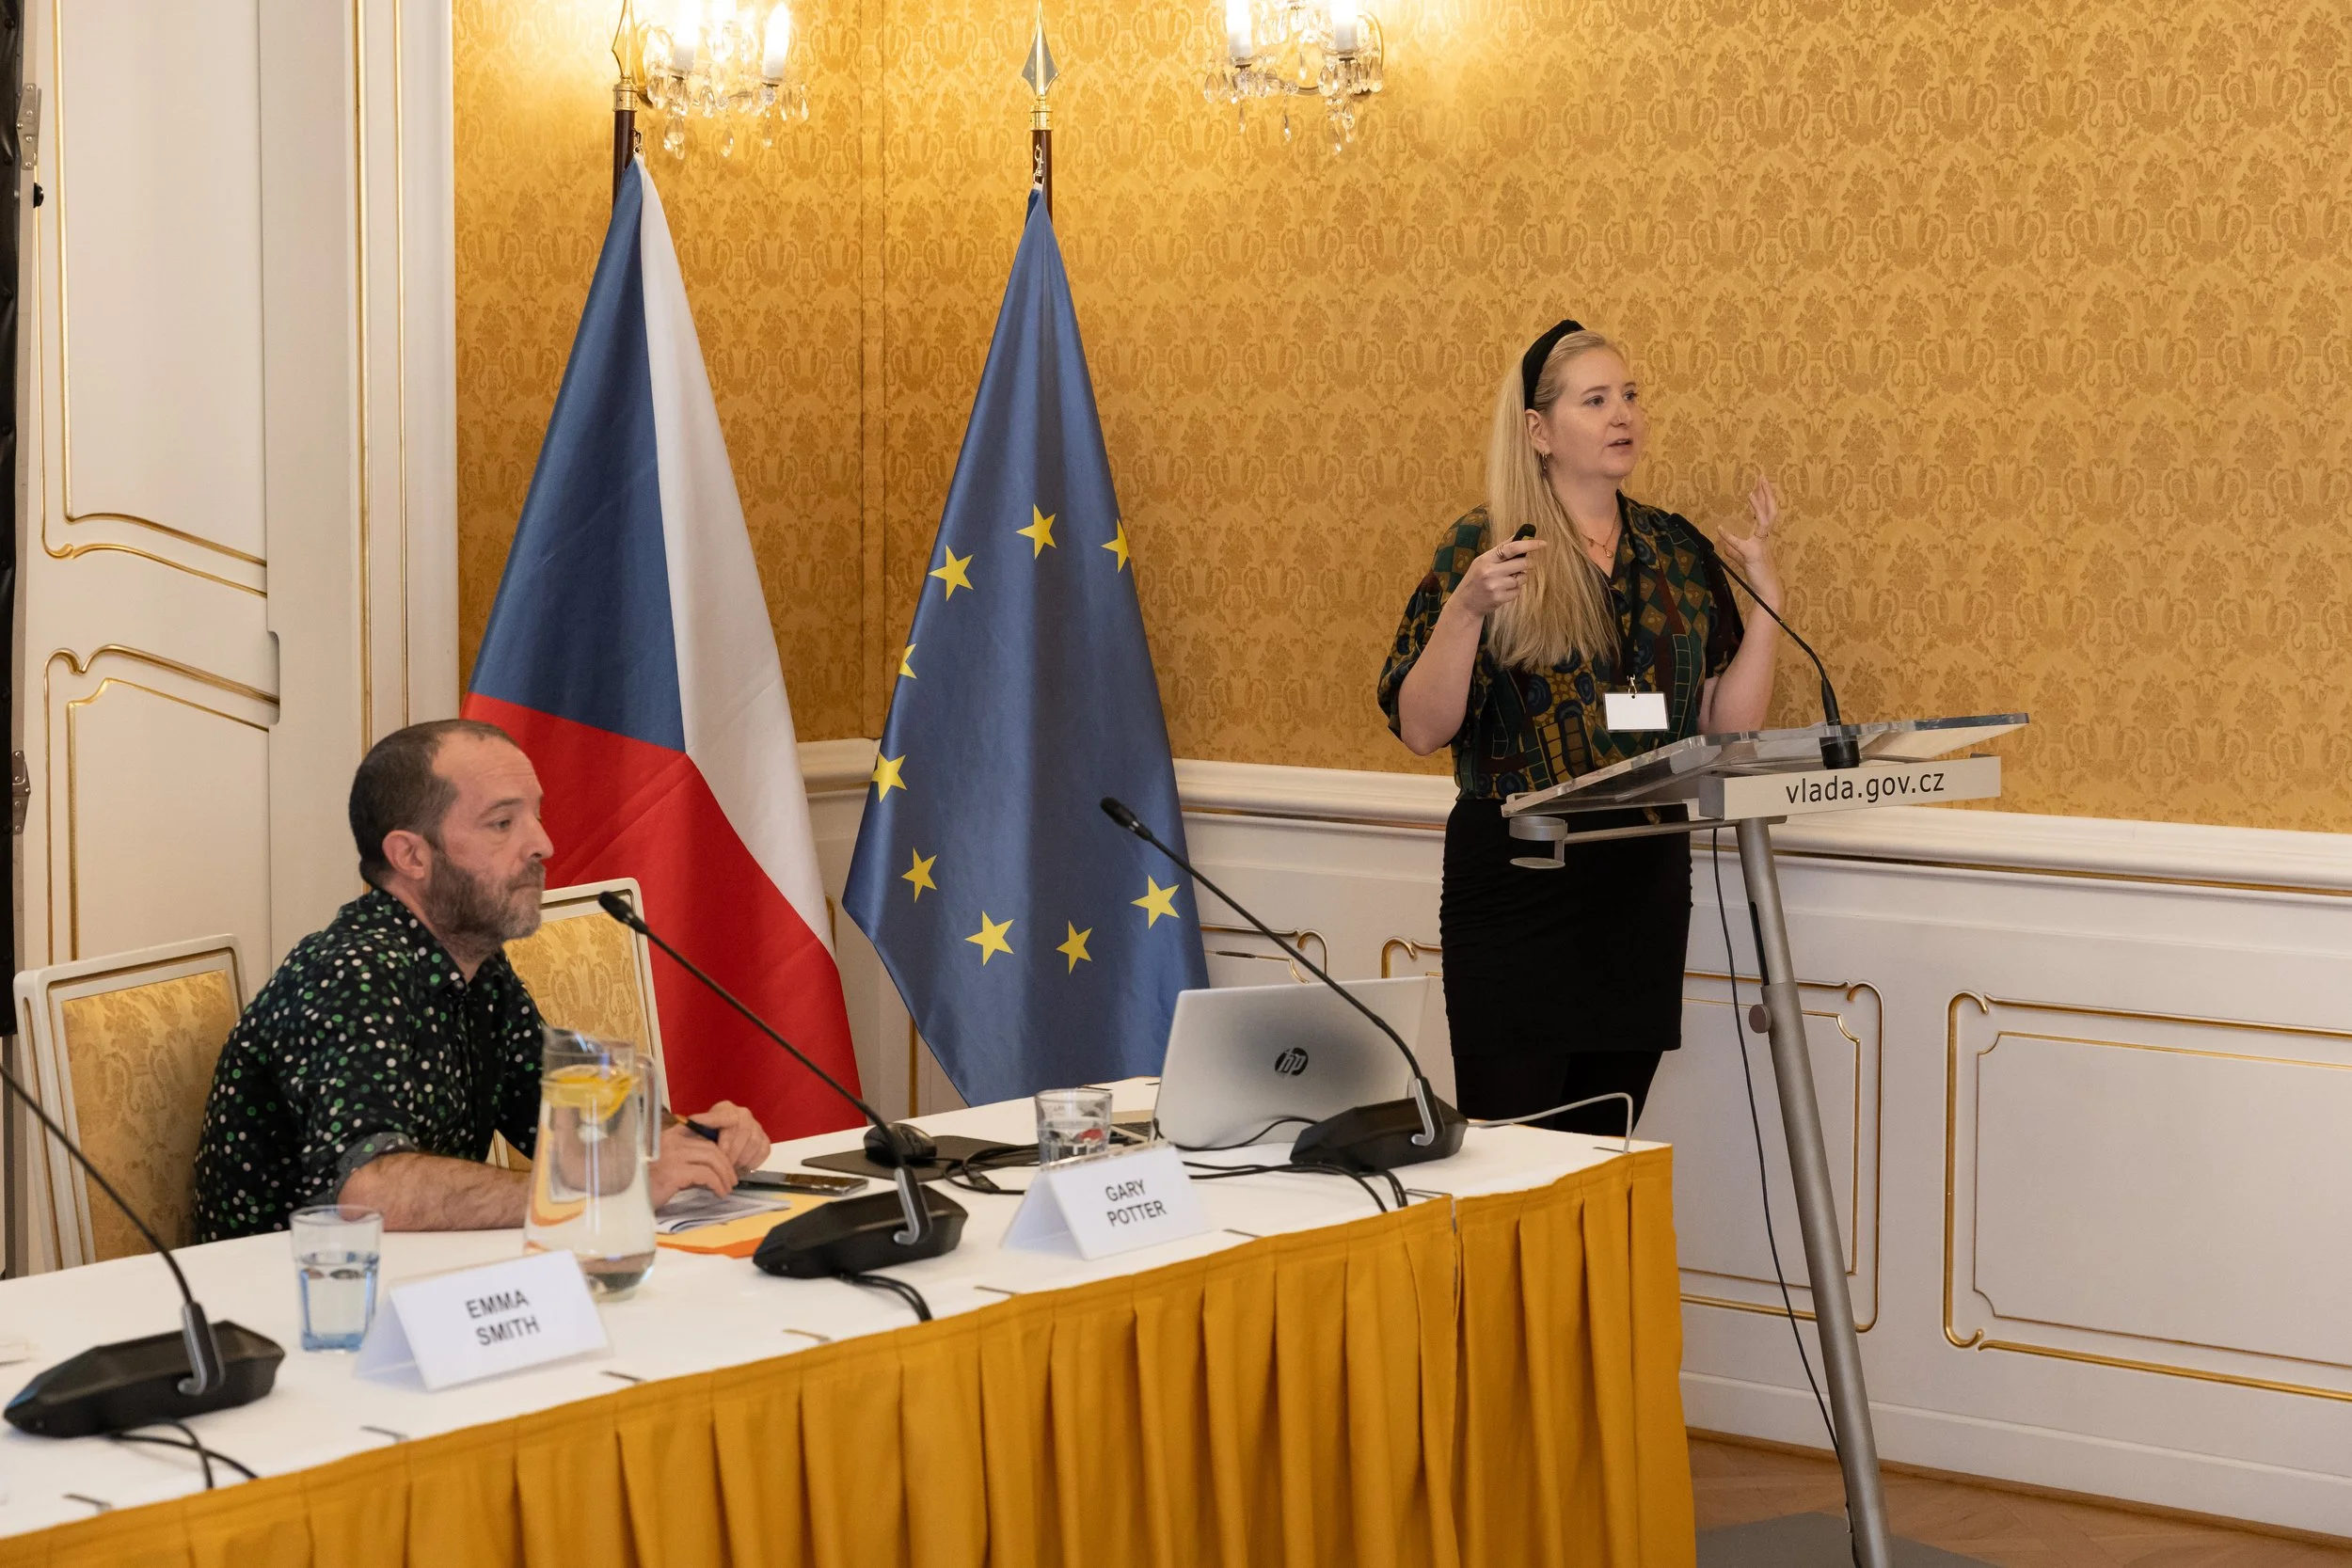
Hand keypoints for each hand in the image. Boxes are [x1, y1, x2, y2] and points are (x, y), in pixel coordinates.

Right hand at [648, 1121, 739, 1207]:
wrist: (624, 1196)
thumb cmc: (644, 1183)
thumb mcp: (665, 1165)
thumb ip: (685, 1160)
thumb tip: (711, 1167)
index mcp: (668, 1135)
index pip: (700, 1129)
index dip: (719, 1140)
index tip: (729, 1153)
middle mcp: (671, 1141)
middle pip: (710, 1146)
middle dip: (726, 1163)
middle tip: (732, 1178)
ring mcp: (672, 1155)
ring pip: (711, 1158)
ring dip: (724, 1174)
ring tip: (728, 1188)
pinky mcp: (674, 1172)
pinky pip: (706, 1175)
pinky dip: (717, 1184)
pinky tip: (719, 1193)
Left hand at [682, 1100, 771, 1173]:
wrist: (719, 1148)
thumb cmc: (705, 1140)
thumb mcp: (696, 1132)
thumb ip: (696, 1128)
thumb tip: (690, 1123)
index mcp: (725, 1109)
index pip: (727, 1117)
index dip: (723, 1133)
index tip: (718, 1149)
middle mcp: (743, 1114)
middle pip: (743, 1131)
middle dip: (732, 1151)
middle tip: (723, 1164)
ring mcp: (756, 1127)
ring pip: (754, 1142)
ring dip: (742, 1158)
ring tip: (730, 1168)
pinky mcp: (765, 1140)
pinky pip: (763, 1151)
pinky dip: (753, 1162)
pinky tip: (741, 1167)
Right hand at [1449, 535, 1548, 617]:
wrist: (1465, 603)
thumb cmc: (1476, 579)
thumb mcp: (1482, 561)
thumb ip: (1501, 550)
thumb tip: (1520, 536)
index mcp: (1486, 559)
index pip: (1512, 548)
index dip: (1529, 545)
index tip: (1542, 543)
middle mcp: (1490, 572)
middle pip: (1522, 563)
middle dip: (1528, 564)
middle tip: (1526, 565)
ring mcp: (1495, 586)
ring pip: (1522, 578)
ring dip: (1520, 578)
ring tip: (1509, 580)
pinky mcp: (1499, 598)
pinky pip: (1518, 591)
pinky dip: (1515, 590)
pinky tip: (1505, 590)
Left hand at [1719, 470, 1781, 611]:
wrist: (1766, 591)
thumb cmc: (1757, 575)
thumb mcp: (1742, 559)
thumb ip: (1734, 549)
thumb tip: (1723, 541)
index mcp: (1762, 537)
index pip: (1763, 513)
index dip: (1760, 499)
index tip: (1757, 485)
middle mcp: (1764, 538)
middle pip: (1769, 510)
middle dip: (1766, 492)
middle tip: (1761, 476)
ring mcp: (1761, 545)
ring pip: (1766, 520)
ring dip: (1759, 505)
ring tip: (1753, 490)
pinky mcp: (1754, 555)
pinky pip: (1741, 544)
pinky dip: (1730, 537)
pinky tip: (1721, 529)